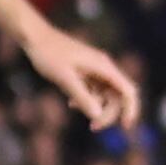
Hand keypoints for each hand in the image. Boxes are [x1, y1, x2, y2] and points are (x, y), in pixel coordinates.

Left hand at [16, 21, 141, 130]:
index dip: (130, 109)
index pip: (127, 90)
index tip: (125, 127)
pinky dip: (85, 100)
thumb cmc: (49, 54)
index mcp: (103, 67)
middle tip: (93, 127)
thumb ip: (82, 97)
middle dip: (108, 113)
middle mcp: (103, 68)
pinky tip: (70, 103)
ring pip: (105, 94)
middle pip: (117, 96)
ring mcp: (94, 69)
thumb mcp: (64, 78)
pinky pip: (93, 90)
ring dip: (95, 107)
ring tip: (74, 108)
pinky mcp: (85, 71)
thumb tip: (98, 116)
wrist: (35, 37)